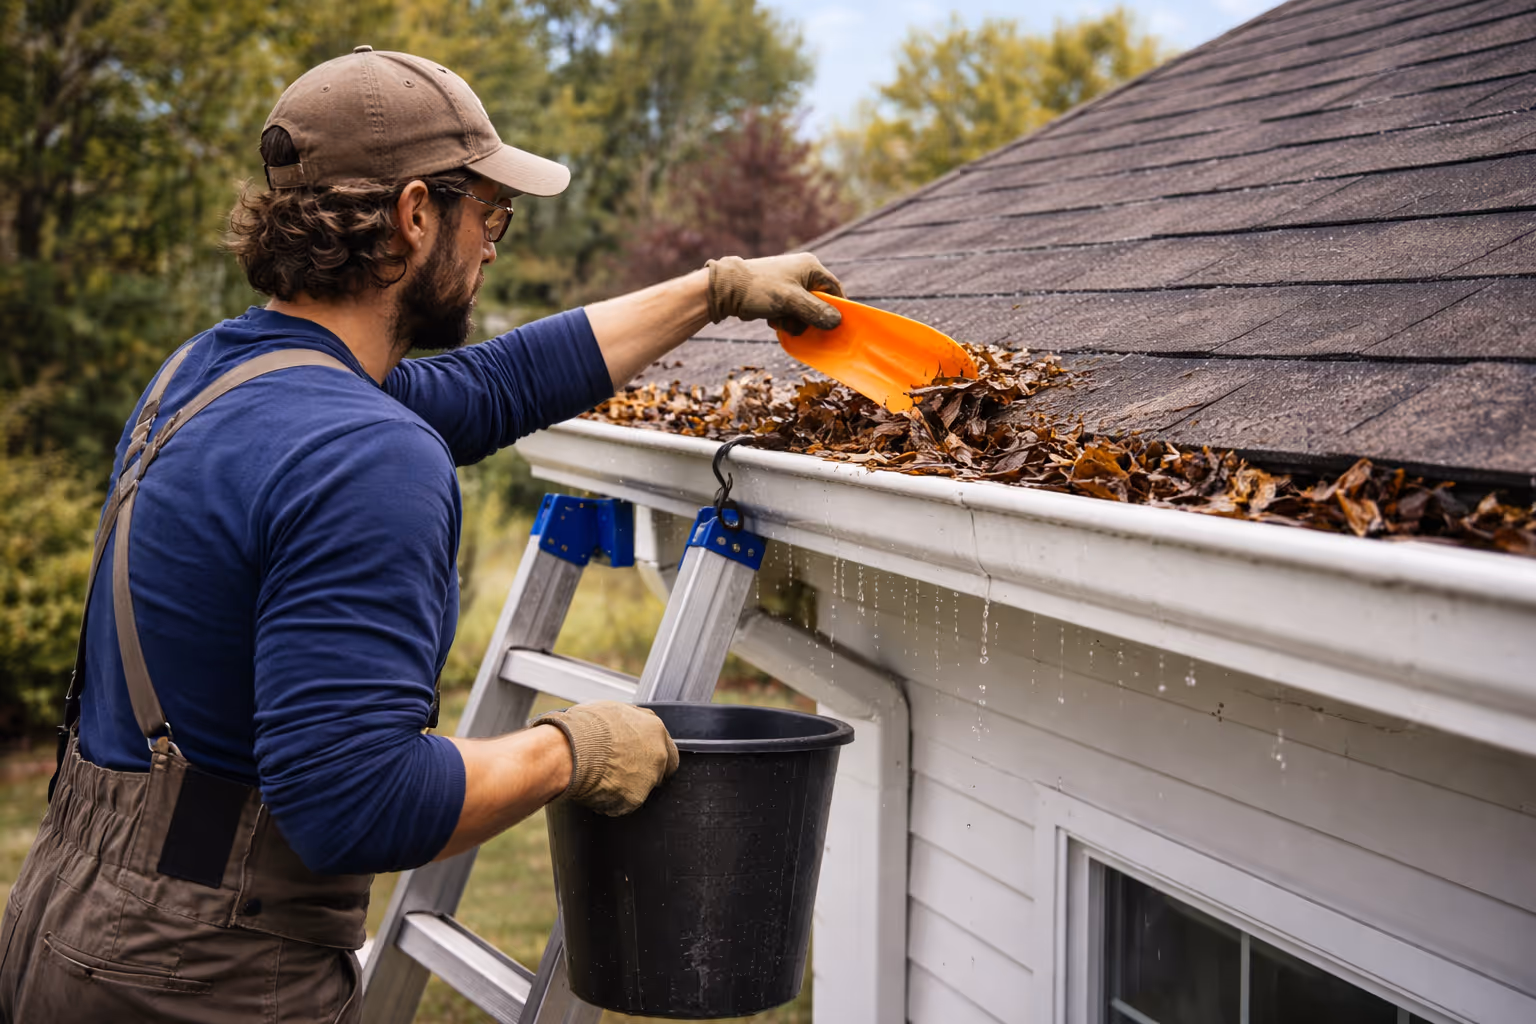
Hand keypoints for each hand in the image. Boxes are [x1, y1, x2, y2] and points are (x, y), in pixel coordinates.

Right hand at [531, 701, 679, 815]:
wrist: (572, 749)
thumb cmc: (585, 728)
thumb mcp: (611, 711)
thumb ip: (627, 722)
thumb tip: (622, 726)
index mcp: (654, 728)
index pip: (665, 746)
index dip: (650, 754)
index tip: (640, 758)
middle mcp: (658, 753)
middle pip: (661, 769)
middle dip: (646, 772)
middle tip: (623, 772)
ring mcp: (648, 777)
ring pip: (641, 786)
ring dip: (626, 786)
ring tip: (601, 779)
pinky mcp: (635, 798)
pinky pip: (624, 803)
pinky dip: (612, 801)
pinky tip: (596, 791)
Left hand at [705, 253, 844, 335]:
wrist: (725, 289)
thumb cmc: (759, 290)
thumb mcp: (791, 301)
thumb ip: (816, 312)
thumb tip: (837, 322)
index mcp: (811, 266)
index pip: (834, 290)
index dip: (836, 310)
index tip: (834, 327)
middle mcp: (803, 272)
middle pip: (819, 304)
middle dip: (807, 318)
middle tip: (794, 323)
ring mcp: (790, 283)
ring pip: (804, 311)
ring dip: (793, 321)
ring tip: (777, 319)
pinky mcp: (779, 294)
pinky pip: (791, 312)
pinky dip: (784, 319)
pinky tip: (771, 318)